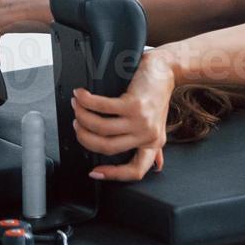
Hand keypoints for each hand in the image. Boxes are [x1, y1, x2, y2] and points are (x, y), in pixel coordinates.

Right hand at [70, 51, 176, 181]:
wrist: (167, 69)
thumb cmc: (157, 95)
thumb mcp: (157, 124)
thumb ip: (152, 145)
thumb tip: (157, 166)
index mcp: (153, 143)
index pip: (135, 170)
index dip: (113, 175)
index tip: (93, 172)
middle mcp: (148, 135)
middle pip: (106, 147)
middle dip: (84, 137)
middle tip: (77, 125)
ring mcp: (141, 121)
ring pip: (100, 128)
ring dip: (82, 117)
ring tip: (77, 107)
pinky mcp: (134, 105)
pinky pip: (101, 107)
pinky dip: (86, 101)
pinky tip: (81, 96)